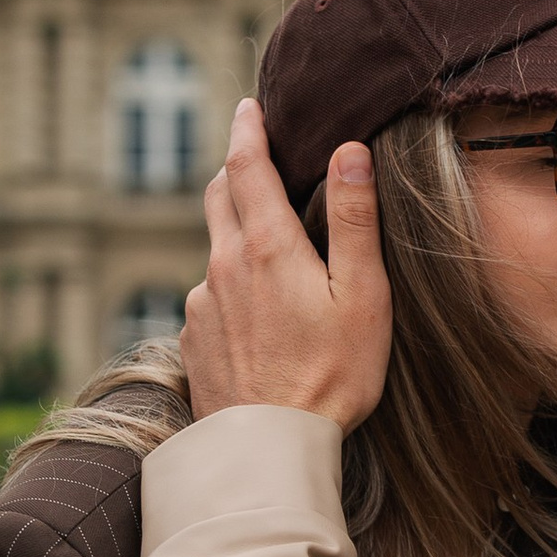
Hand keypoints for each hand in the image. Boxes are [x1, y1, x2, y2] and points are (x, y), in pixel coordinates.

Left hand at [181, 100, 393, 428]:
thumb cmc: (332, 376)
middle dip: (234, 169)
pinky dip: (231, 286)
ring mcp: (202, 305)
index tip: (250, 106)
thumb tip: (349, 151)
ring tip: (272, 252)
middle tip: (254, 156)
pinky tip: (259, 315)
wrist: (270, 450)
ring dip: (236, 234)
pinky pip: (210, 296)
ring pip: (215, 249)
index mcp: (265, 246)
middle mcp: (222, 266)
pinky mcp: (194, 340)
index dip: (247, 129)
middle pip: (217, 197)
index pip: (244, 165)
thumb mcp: (363, 295)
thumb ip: (356, 221)